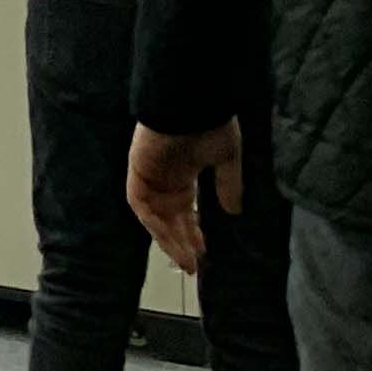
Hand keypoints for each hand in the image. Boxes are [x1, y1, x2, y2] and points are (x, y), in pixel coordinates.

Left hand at [127, 119, 242, 274]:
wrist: (191, 105)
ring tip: (188, 261)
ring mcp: (149, 177)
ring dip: (170, 240)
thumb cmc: (210, 125)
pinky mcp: (137, 174)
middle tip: (195, 264)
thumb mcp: (226, 159)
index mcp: (183, 173)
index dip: (193, 231)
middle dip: (182, 242)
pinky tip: (172, 242)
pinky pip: (142, 207)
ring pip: (155, 218)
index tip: (205, 251)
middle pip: (170, 218)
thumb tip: (234, 212)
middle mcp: (164, 178)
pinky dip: (155, 225)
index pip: (185, 209)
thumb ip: (227, 185)